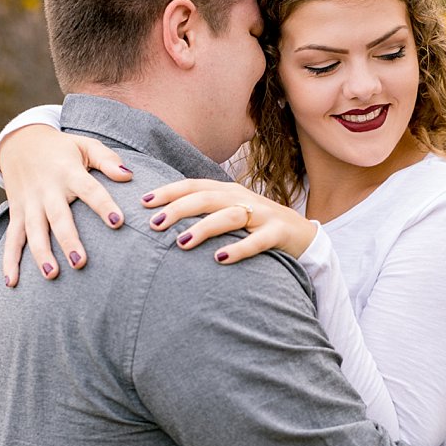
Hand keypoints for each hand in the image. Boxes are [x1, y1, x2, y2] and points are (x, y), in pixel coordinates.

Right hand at [0, 124, 132, 285]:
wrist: (20, 141)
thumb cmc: (63, 149)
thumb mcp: (85, 145)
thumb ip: (107, 160)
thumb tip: (129, 176)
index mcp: (68, 172)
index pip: (89, 190)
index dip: (103, 205)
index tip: (118, 221)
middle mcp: (47, 190)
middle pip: (58, 218)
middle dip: (68, 240)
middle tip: (81, 262)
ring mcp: (30, 204)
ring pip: (33, 232)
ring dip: (41, 254)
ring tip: (52, 275)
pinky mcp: (17, 213)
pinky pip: (11, 239)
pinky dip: (9, 260)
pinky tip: (11, 282)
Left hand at [141, 179, 317, 262]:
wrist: (302, 235)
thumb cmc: (256, 227)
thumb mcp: (229, 214)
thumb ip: (203, 214)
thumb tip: (163, 221)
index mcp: (227, 191)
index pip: (193, 186)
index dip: (168, 191)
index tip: (143, 201)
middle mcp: (242, 198)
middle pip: (206, 198)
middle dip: (178, 209)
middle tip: (154, 223)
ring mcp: (261, 215)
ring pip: (229, 216)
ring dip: (204, 228)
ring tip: (181, 242)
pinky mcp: (278, 233)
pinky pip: (257, 241)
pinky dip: (239, 249)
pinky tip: (221, 259)